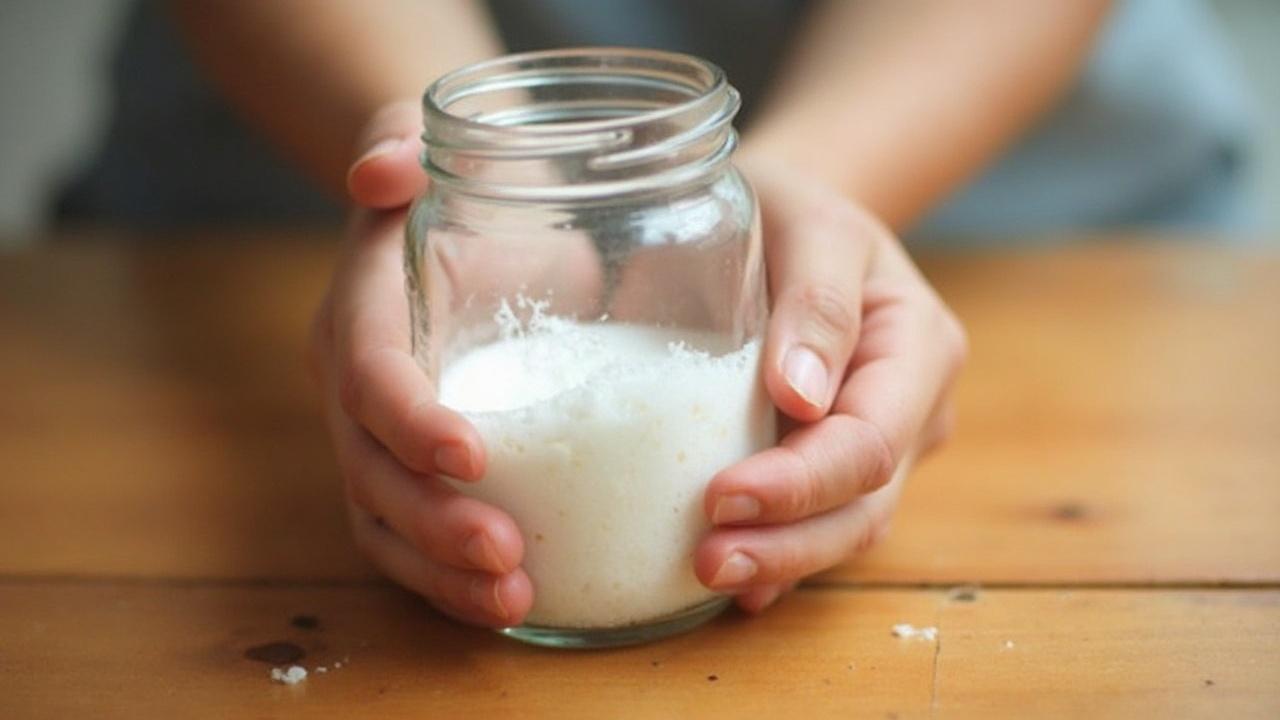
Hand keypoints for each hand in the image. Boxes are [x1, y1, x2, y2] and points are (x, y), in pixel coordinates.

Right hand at [308, 101, 533, 626]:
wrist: (474, 221)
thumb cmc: (464, 184)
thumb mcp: (433, 146)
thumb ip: (399, 147)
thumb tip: (385, 170)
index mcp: (360, 311)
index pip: (369, 376)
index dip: (409, 420)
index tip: (473, 456)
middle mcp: (356, 383)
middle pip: (369, 471)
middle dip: (431, 522)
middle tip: (506, 556)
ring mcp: (380, 435)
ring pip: (384, 523)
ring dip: (441, 573)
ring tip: (515, 601)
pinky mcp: (418, 467)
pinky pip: (418, 537)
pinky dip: (455, 578)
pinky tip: (514, 602)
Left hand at [694, 156, 967, 611]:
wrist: (789, 217)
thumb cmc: (794, 209)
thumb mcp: (809, 225)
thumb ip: (814, 300)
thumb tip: (800, 397)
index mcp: (918, 349)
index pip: (870, 442)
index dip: (802, 483)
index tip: (722, 496)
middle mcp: (909, 409)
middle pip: (863, 505)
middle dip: (790, 543)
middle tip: (708, 561)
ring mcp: (879, 444)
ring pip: (843, 528)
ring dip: (780, 561)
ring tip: (708, 574)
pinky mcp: (832, 462)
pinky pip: (814, 523)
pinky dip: (778, 559)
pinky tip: (736, 588)